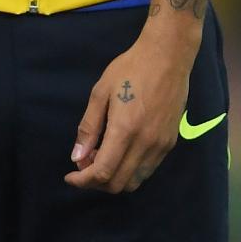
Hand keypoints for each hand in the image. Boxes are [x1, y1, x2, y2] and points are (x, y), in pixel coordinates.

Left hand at [67, 20, 200, 192]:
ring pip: (134, 182)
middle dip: (96, 183)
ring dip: (114, 179)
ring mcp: (160, 145)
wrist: (168, 57)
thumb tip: (77, 157)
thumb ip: (89, 127)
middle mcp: (145, 143)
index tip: (70, 176)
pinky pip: (147, 170)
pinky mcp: (170, 143)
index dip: (83, 181)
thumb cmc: (130, 69)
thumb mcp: (101, 92)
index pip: (102, 172)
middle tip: (85, 165)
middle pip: (118, 184)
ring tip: (102, 159)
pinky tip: (121, 154)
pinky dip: (130, 171)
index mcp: (125, 130)